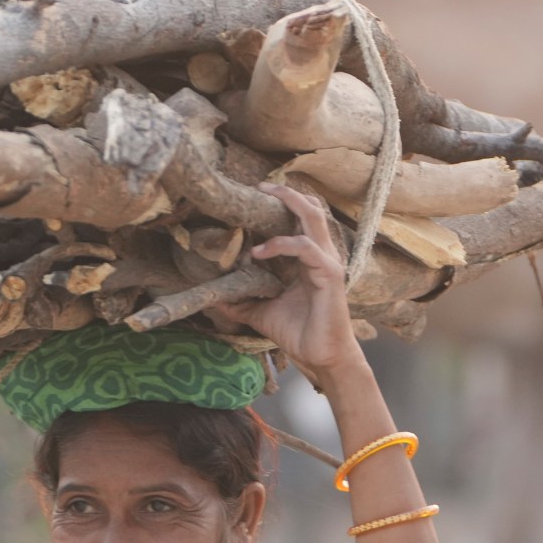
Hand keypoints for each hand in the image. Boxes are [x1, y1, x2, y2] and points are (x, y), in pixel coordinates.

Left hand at [222, 184, 366, 386]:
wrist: (320, 357)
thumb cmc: (298, 332)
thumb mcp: (261, 312)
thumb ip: (241, 301)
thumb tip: (213, 297)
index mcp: (308, 259)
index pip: (300, 220)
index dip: (282, 205)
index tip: (255, 196)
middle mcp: (320, 255)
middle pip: (311, 209)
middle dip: (287, 193)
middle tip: (261, 185)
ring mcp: (327, 262)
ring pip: (313, 217)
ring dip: (289, 202)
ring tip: (264, 195)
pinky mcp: (329, 275)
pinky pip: (305, 247)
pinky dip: (281, 244)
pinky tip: (259, 252)